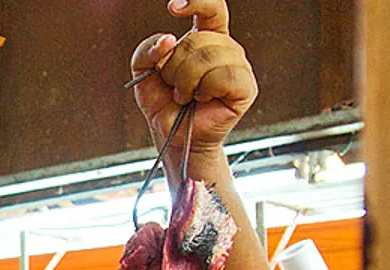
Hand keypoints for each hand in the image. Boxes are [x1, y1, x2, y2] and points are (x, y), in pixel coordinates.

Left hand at [131, 0, 256, 156]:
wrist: (172, 135)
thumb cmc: (163, 103)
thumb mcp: (144, 72)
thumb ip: (147, 50)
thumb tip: (168, 40)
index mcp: (205, 38)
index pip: (211, 9)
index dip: (197, 2)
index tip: (173, 6)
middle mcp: (225, 48)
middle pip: (198, 40)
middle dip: (174, 67)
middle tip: (175, 87)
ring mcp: (238, 66)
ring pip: (209, 57)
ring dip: (186, 81)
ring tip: (186, 95)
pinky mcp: (245, 87)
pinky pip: (223, 75)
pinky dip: (204, 89)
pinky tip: (202, 99)